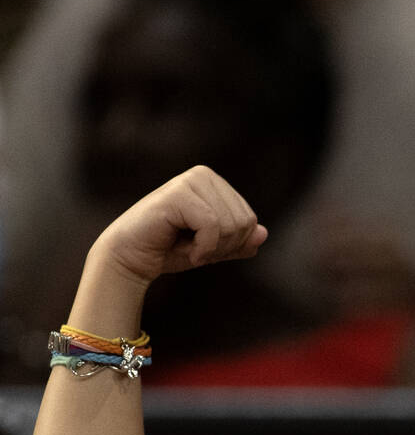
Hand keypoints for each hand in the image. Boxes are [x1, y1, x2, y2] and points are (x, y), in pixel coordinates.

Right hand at [92, 166, 267, 286]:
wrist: (131, 259)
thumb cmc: (170, 250)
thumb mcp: (214, 249)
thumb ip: (240, 242)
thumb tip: (263, 233)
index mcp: (215, 183)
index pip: (250, 219)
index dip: (233, 244)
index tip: (207, 248)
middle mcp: (203, 175)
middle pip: (244, 222)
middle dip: (224, 246)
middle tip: (197, 250)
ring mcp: (189, 181)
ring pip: (230, 224)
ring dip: (212, 248)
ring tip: (189, 248)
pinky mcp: (177, 194)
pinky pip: (212, 225)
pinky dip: (203, 248)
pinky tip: (186, 250)